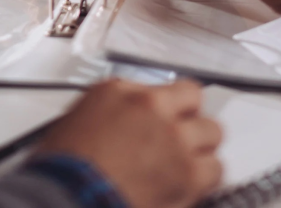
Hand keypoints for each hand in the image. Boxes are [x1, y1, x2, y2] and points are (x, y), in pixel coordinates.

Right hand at [35, 79, 222, 207]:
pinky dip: (205, 178)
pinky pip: (215, 171)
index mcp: (124, 92)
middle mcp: (154, 109)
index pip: (170, 85)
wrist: (65, 199)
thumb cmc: (64, 168)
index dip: (174, 103)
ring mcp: (174, 142)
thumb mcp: (80, 117)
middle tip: (181, 137)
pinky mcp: (187, 178)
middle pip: (196, 101)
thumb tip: (129, 109)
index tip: (173, 112)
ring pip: (212, 134)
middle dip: (191, 121)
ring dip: (201, 147)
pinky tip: (190, 183)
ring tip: (187, 162)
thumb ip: (115, 106)